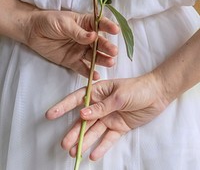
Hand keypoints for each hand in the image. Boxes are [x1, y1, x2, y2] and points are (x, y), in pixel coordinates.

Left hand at [25, 10, 118, 77]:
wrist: (32, 31)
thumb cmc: (49, 21)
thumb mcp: (64, 23)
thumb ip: (78, 31)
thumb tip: (93, 36)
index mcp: (86, 24)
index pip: (100, 24)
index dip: (108, 26)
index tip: (115, 30)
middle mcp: (86, 38)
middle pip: (99, 43)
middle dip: (107, 47)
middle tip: (113, 51)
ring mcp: (80, 50)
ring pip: (94, 56)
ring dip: (102, 59)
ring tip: (110, 62)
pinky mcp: (72, 61)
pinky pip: (82, 67)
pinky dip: (89, 72)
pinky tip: (95, 75)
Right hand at [46, 73, 168, 159]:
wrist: (158, 94)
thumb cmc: (137, 89)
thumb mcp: (119, 95)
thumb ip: (101, 107)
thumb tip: (82, 114)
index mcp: (99, 92)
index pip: (78, 99)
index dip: (63, 107)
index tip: (51, 115)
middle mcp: (102, 106)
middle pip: (84, 120)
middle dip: (73, 132)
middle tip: (64, 144)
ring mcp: (110, 117)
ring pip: (94, 131)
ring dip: (84, 141)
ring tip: (74, 152)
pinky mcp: (119, 127)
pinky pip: (108, 138)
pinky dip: (101, 146)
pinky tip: (93, 155)